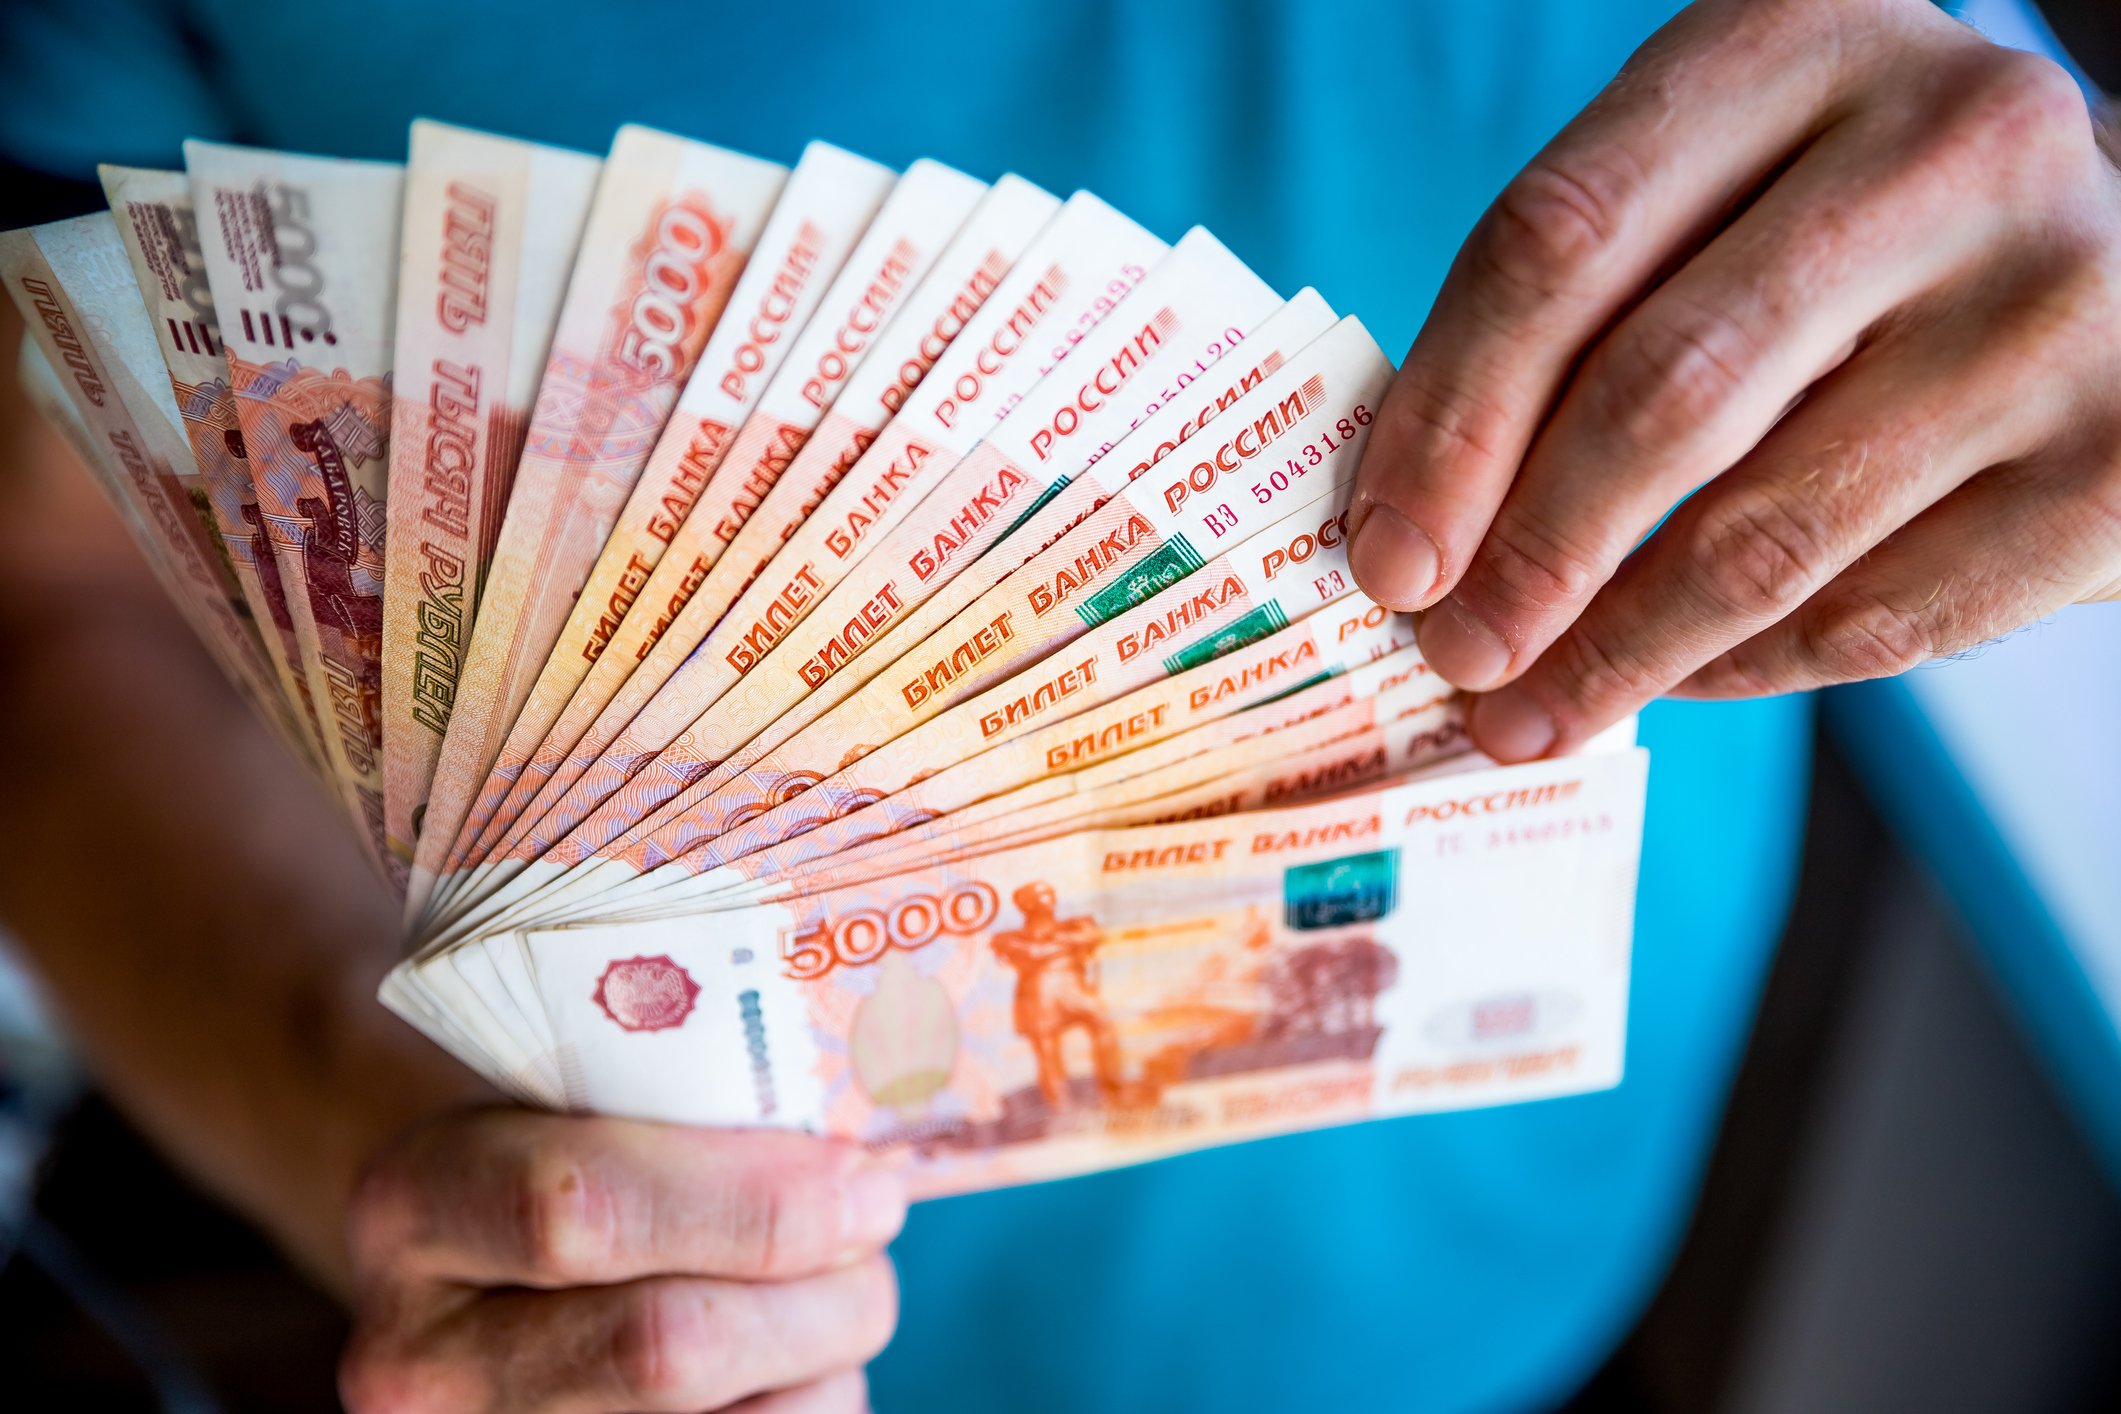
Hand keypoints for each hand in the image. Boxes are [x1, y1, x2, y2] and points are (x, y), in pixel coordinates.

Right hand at [339, 1109, 903, 1412]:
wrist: (491, 1272)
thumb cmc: (576, 1155)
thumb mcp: (584, 1102)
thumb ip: (690, 1109)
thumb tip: (864, 1176)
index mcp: (415, 1206)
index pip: (575, 1212)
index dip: (748, 1204)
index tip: (860, 1179)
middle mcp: (415, 1361)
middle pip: (661, 1346)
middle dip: (814, 1288)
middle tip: (876, 1226)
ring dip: (826, 1351)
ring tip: (843, 1290)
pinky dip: (812, 1403)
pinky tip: (803, 1362)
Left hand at [1349, 0, 2120, 760]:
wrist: (2111, 260)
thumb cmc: (1845, 240)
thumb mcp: (1713, 202)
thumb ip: (1570, 314)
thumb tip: (1410, 531)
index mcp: (1798, 40)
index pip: (1559, 243)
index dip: (1448, 421)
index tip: (1381, 556)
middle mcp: (1954, 142)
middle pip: (1664, 389)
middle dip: (1526, 558)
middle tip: (1450, 653)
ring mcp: (2058, 298)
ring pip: (1769, 532)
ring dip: (1617, 654)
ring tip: (1523, 719)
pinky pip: (1883, 614)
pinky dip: (1747, 672)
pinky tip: (1672, 683)